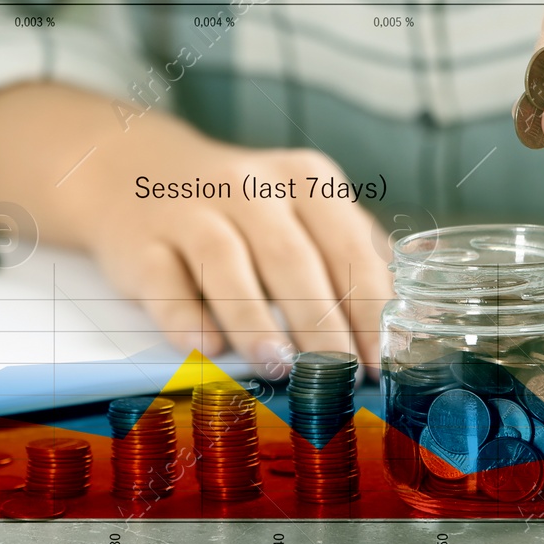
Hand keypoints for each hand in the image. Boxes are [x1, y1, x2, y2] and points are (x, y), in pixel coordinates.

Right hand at [0, 83, 391, 373]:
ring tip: (278, 366)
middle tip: (341, 375)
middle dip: (321, 321)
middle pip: (292, 257)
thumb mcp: (302, 211)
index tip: (385, 360)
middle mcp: (249, 186)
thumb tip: (407, 326)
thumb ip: (349, 257)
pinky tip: (205, 348)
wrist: (137, 168)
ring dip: (254, 318)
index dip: (369, 306)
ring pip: (227, 263)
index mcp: (304, 179)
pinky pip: (164, 281)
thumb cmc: (242, 207)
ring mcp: (190, 210)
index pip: (347, 246)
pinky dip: (184, 317)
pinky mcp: (142, 241)